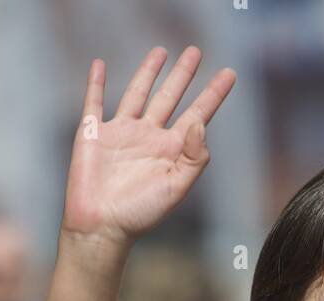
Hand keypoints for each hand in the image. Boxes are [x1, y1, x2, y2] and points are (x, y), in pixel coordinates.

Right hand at [61, 46, 235, 249]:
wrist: (102, 226)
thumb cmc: (140, 214)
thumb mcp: (176, 188)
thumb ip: (193, 157)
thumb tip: (200, 123)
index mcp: (171, 150)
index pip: (197, 114)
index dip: (213, 95)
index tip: (230, 75)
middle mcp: (149, 137)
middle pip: (170, 97)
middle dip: (183, 75)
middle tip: (195, 52)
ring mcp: (121, 133)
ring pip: (138, 93)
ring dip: (148, 72)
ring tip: (161, 52)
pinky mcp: (93, 133)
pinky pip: (94, 101)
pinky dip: (96, 82)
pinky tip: (100, 64)